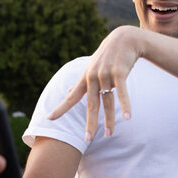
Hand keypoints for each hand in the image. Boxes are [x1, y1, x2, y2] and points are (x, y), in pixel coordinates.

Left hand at [48, 26, 142, 140]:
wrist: (124, 39)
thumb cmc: (107, 56)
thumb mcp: (91, 67)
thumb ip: (81, 81)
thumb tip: (68, 90)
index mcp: (86, 78)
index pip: (71, 96)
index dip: (60, 108)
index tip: (49, 118)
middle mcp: (93, 77)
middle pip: (91, 104)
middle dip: (89, 123)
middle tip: (87, 138)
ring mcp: (106, 75)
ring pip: (108, 102)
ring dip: (110, 119)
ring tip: (109, 133)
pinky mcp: (119, 73)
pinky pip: (122, 93)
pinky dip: (125, 105)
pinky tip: (128, 117)